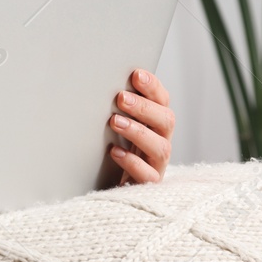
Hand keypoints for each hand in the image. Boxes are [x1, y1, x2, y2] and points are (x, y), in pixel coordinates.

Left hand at [100, 68, 172, 185]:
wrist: (109, 188)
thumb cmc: (111, 151)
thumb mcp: (115, 127)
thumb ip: (116, 110)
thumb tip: (96, 82)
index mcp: (155, 124)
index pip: (162, 101)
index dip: (152, 87)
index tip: (136, 74)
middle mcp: (160, 142)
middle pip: (166, 121)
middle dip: (144, 107)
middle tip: (121, 98)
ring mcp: (156, 164)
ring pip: (159, 147)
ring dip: (137, 132)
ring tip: (114, 121)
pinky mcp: (148, 184)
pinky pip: (147, 175)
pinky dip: (132, 162)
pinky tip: (115, 152)